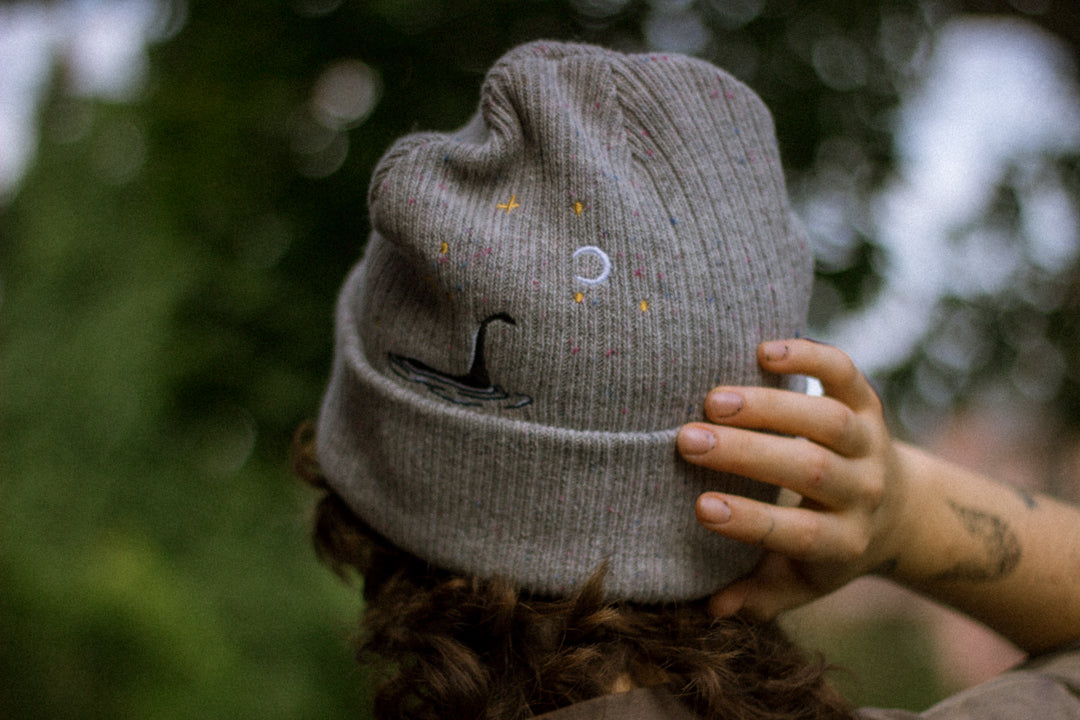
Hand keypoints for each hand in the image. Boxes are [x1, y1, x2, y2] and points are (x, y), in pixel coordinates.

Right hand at [677, 339, 908, 619]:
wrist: (901, 510)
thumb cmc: (828, 547)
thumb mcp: (800, 582)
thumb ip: (758, 596)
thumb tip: (712, 608)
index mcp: (843, 541)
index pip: (798, 533)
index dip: (752, 522)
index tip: (700, 507)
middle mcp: (863, 491)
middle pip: (810, 469)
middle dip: (747, 454)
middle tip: (686, 440)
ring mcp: (869, 442)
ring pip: (828, 418)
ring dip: (770, 406)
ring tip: (712, 400)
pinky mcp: (868, 402)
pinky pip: (844, 374)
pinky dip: (810, 357)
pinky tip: (764, 350)